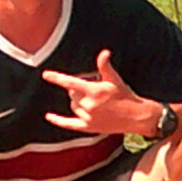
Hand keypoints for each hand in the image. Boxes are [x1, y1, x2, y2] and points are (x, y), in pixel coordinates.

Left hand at [42, 49, 158, 137]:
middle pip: (72, 93)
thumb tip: (104, 52)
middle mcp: (89, 105)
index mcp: (94, 91)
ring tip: (93, 100)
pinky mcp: (88, 127)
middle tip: (93, 88)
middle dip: (79, 89)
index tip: (45, 74)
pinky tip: (48, 116)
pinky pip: (68, 124)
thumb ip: (105, 66)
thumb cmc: (125, 95)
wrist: (135, 116)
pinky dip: (58, 120)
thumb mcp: (115, 79)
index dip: (57, 78)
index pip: (71, 83)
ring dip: (77, 101)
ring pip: (72, 105)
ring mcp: (88, 118)